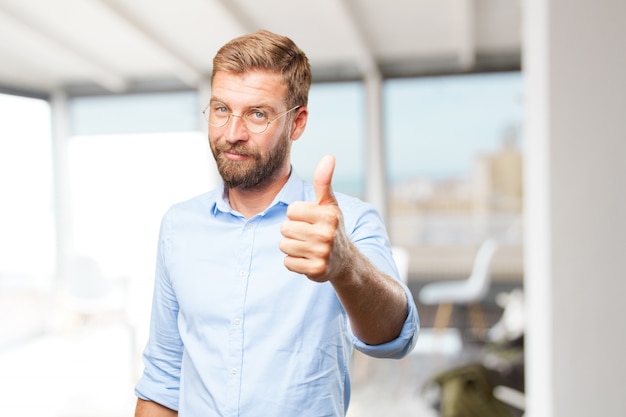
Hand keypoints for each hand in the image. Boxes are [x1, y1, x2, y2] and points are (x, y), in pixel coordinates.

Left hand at [280, 155, 351, 281]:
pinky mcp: (316, 270)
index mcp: (329, 215)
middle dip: (292, 231)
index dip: (296, 215)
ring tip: (306, 246)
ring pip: (284, 246)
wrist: (345, 261)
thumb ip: (324, 181)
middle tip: (308, 235)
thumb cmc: (331, 227)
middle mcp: (327, 234)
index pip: (291, 211)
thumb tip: (329, 157)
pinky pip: (288, 263)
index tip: (309, 220)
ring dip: (291, 247)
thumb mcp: (329, 204)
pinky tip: (307, 259)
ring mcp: (322, 253)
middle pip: (285, 229)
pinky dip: (294, 262)